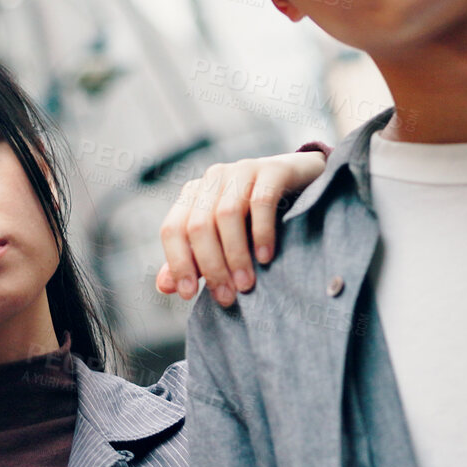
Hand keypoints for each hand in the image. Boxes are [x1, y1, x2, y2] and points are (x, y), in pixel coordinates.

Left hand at [156, 150, 329, 305]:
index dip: (178, 263)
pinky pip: (261, 201)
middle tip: (227, 296)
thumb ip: (194, 261)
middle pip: (199, 226)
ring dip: (235, 254)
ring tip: (245, 284)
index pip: (172, 229)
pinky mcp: (272, 169)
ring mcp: (242, 170)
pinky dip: (261, 233)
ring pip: (227, 214)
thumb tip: (164, 286)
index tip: (190, 295)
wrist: (302, 182)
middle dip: (211, 266)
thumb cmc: (255, 218)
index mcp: (194, 195)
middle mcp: (213, 179)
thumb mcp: (223, 240)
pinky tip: (265, 258)